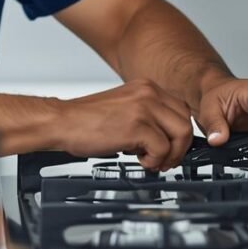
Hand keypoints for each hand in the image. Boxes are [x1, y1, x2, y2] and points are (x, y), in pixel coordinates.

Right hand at [55, 79, 193, 170]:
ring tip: (151, 161)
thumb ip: (147, 116)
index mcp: (146, 87)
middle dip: (179, 148)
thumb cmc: (86, 121)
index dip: (179, 135)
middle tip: (164, 160)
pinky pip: (162, 149)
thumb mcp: (124, 108)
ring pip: (180, 135)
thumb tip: (166, 138)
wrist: (62, 122)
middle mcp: (148, 93)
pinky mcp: (137, 126)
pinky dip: (154, 161)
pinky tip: (139, 160)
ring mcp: (144, 108)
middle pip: (186, 123)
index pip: (181, 110)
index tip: (170, 148)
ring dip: (169, 155)